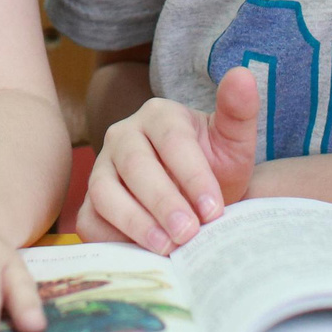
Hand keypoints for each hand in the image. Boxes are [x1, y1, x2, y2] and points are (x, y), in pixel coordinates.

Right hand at [76, 67, 259, 251]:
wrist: (199, 197)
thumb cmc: (215, 165)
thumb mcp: (233, 141)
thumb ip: (238, 110)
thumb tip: (241, 75)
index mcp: (158, 115)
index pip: (172, 141)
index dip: (192, 175)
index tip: (214, 209)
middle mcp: (123, 136)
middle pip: (135, 164)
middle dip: (163, 201)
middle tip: (189, 233)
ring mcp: (102, 169)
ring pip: (105, 191)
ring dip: (135, 222)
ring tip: (167, 248)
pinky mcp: (91, 202)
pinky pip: (90, 219)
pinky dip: (111, 239)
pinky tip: (141, 256)